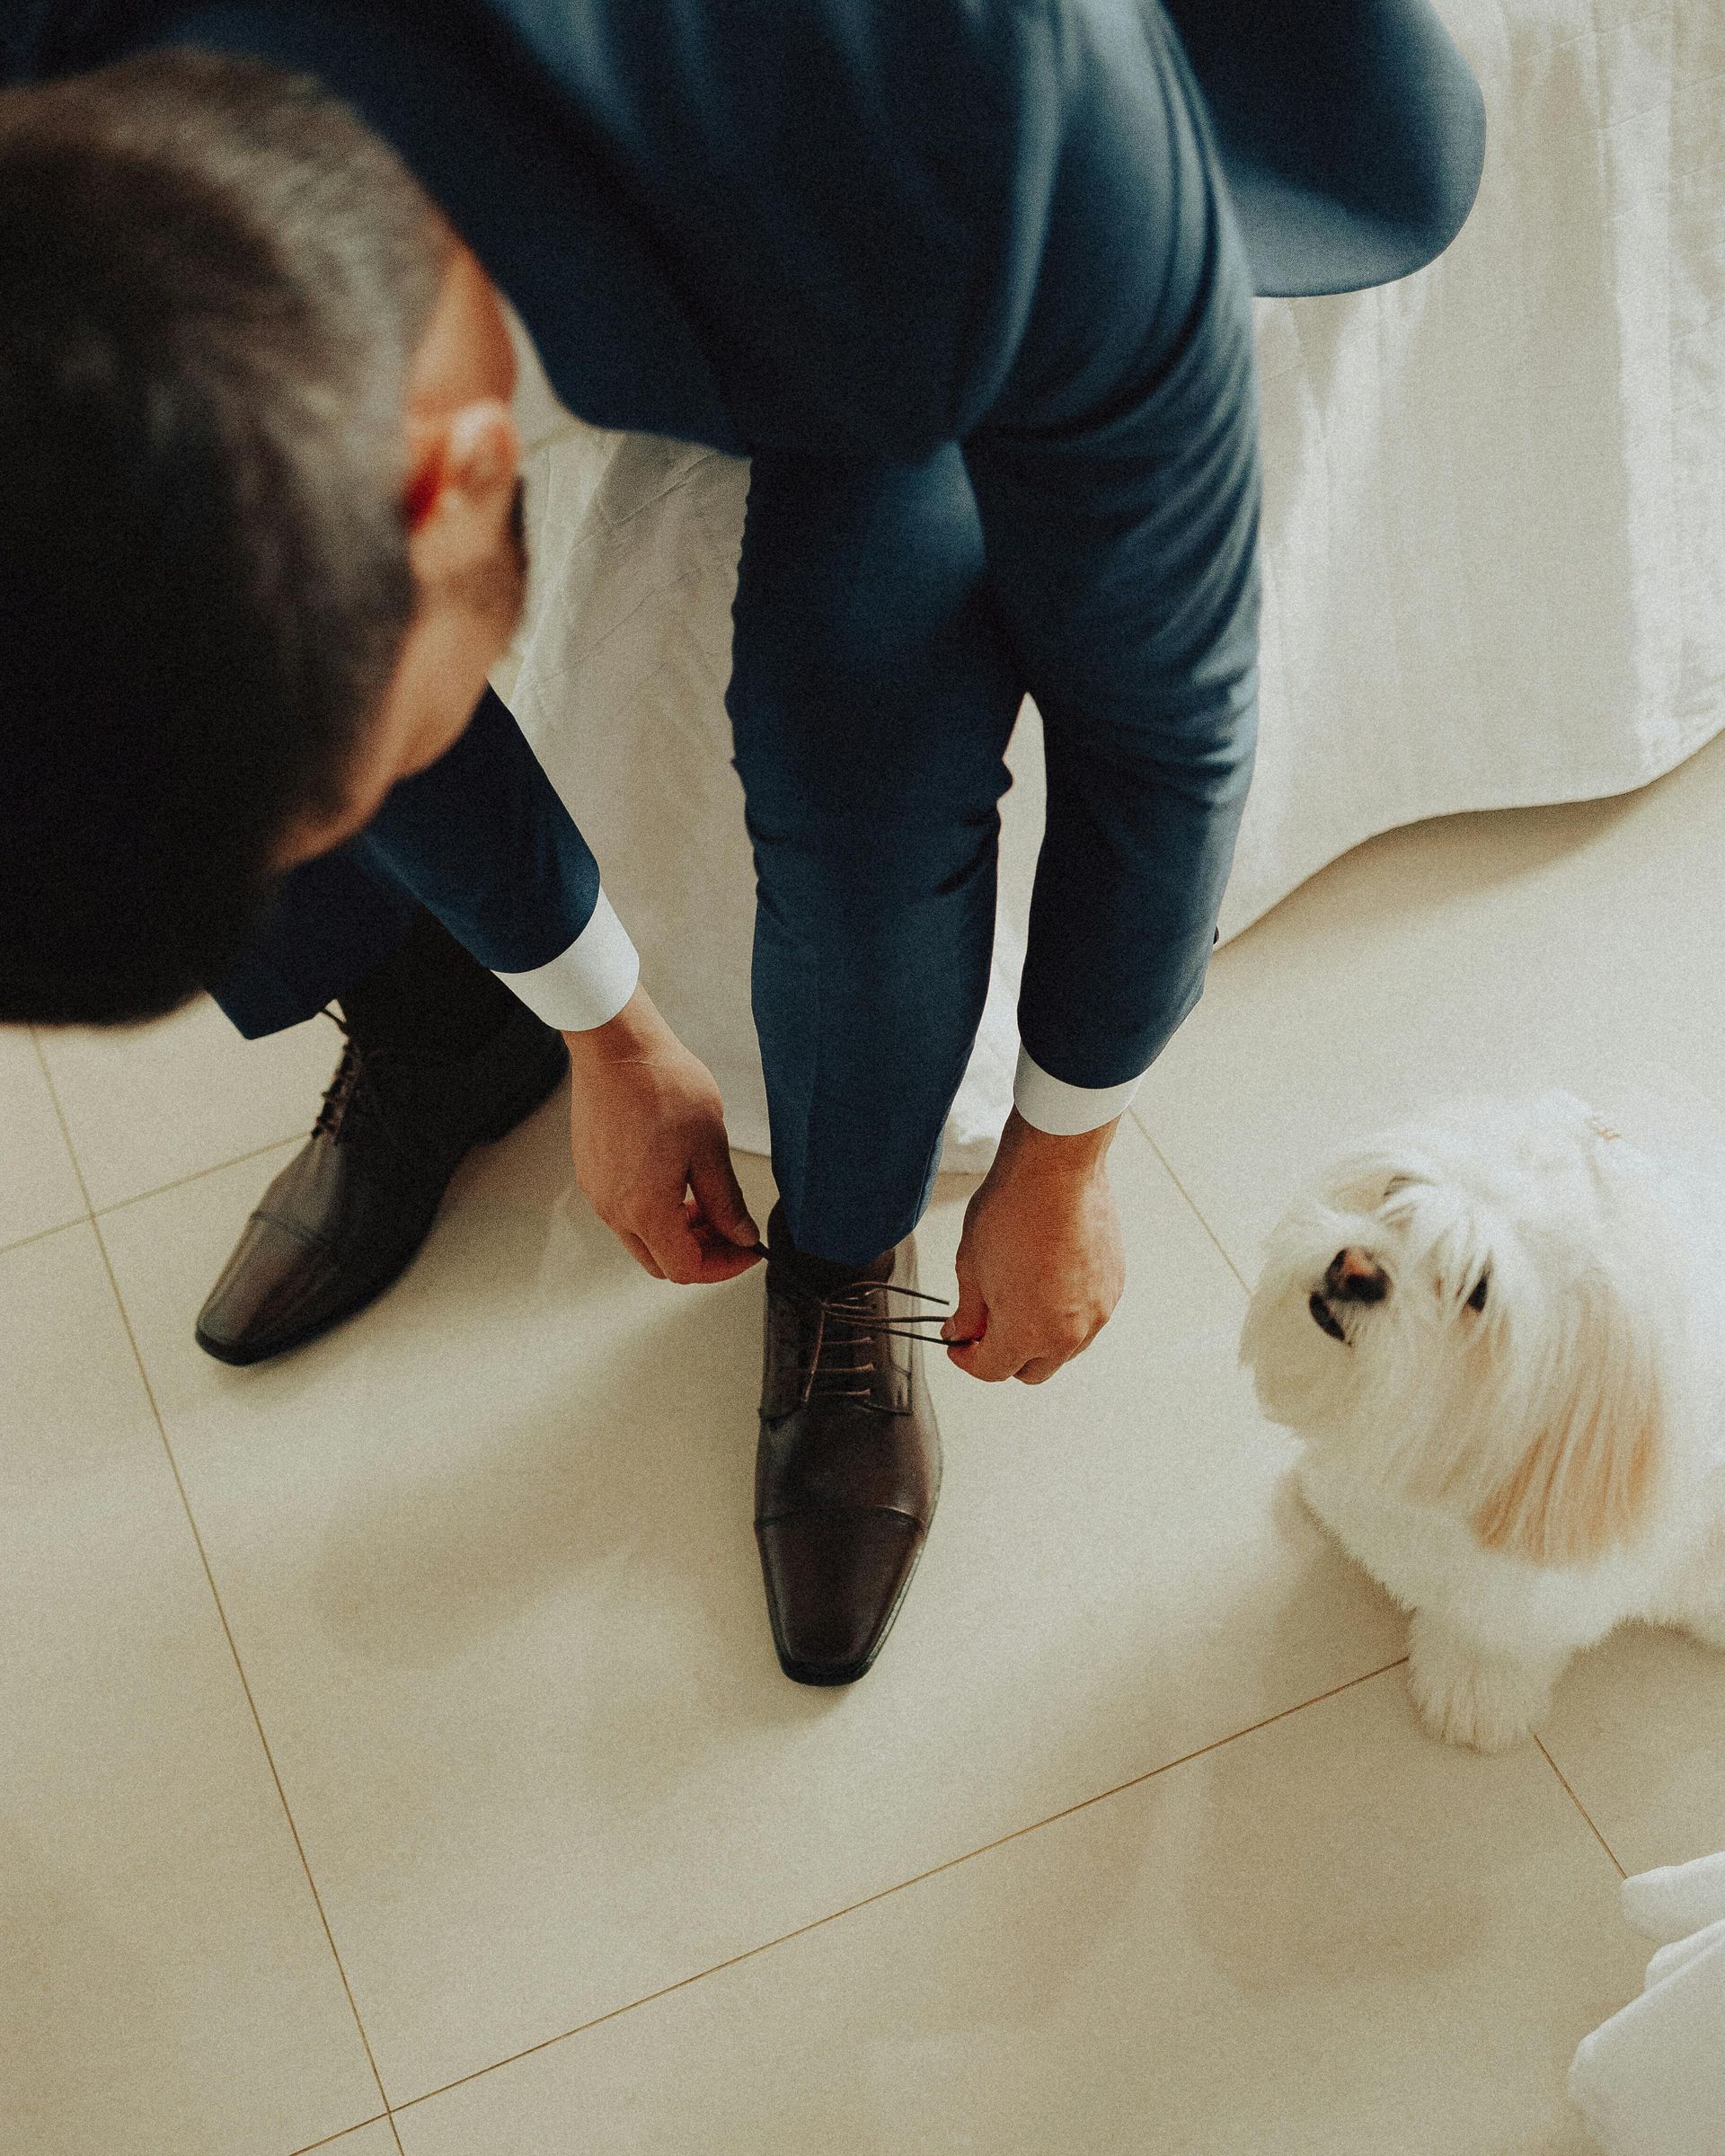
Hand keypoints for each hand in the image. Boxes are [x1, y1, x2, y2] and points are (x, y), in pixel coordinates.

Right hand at [564, 985, 761, 1283]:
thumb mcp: (711, 1148)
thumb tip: (741, 1235)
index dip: (723, 1266)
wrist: (617, 1046)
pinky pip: (623, 1210)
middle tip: (729, 1228)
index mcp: (644, 1210)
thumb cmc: (663, 1086)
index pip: (686, 1269)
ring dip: (676, 1232)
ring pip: (641, 1236)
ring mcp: (596, 1191)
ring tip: (705, 1198)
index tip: (747, 1249)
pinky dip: (654, 1210)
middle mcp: (612, 1209)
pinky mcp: (589, 1171)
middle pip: (659, 1261)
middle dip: (700, 1252)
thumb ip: (727, 1201)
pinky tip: (676, 1178)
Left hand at [943, 1109, 1125, 1383]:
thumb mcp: (971, 1266)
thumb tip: (962, 1332)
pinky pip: (1086, 1319)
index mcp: (1027, 1333)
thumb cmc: (1014, 1208)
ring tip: (1018, 1301)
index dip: (968, 1360)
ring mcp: (1097, 1312)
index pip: (993, 1370)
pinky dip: (1065, 1314)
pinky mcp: (1112, 1288)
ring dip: (1039, 1338)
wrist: (1057, 1169)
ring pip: (1063, 1348)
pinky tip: (1046, 1283)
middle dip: (1005, 1356)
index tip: (960, 1345)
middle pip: (1032, 1370)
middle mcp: (1069, 1333)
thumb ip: (968, 1311)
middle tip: (984, 1330)